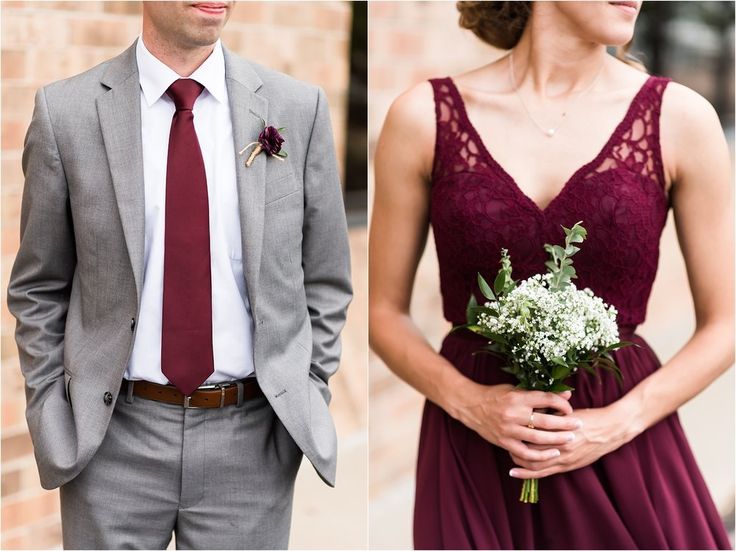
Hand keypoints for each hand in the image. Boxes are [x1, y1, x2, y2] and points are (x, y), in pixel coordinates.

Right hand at [451, 382, 582, 463]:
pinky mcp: (504, 442)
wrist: (471, 406)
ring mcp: (508, 429)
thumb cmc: (496, 395)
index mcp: (517, 397)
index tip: (569, 409)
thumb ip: (540, 394)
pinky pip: (525, 452)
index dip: (561, 404)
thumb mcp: (516, 389)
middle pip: (546, 420)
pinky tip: (553, 453)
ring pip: (538, 438)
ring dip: (557, 439)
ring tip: (570, 439)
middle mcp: (513, 413)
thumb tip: (566, 395)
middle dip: (565, 423)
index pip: (546, 399)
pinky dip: (541, 455)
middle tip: (579, 424)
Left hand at [508, 404, 630, 478]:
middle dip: (514, 445)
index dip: (516, 430)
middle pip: (529, 448)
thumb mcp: (567, 411)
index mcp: (558, 427)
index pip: (530, 431)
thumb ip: (549, 410)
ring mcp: (563, 457)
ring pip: (533, 463)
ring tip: (509, 456)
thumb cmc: (588, 416)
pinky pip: (543, 473)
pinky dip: (527, 474)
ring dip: (518, 461)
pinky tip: (515, 473)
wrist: (611, 429)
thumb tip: (529, 407)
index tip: (508, 426)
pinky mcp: (567, 466)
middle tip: (505, 440)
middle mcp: (560, 444)